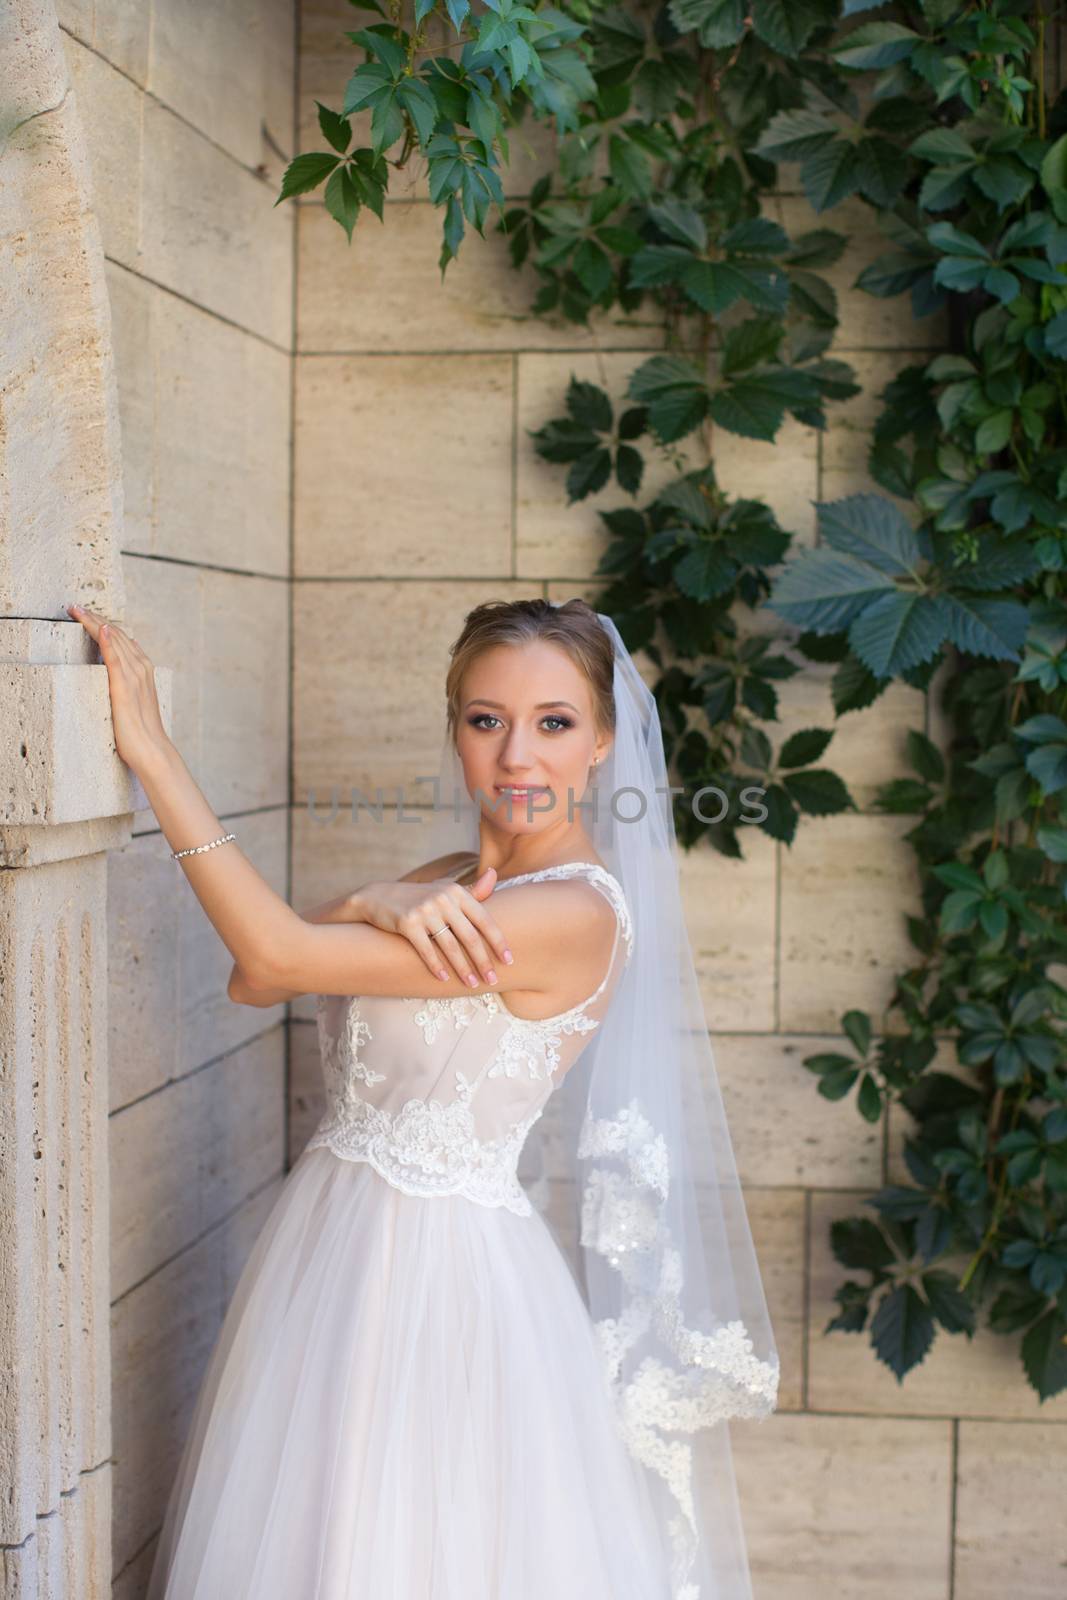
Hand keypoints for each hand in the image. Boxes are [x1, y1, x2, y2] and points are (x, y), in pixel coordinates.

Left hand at [66, 604, 169, 770]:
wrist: (151, 750)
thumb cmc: (141, 731)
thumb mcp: (133, 701)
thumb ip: (128, 681)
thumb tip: (120, 665)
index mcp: (143, 670)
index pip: (121, 639)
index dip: (102, 624)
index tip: (84, 614)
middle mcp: (141, 668)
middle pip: (116, 635)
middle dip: (95, 618)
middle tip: (74, 606)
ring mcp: (134, 677)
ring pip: (113, 641)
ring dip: (95, 622)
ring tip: (76, 610)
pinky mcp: (124, 688)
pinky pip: (115, 659)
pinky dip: (108, 642)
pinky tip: (100, 628)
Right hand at [352, 870, 512, 986]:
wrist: (378, 897)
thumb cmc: (418, 897)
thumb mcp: (444, 889)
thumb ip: (471, 889)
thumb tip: (494, 874)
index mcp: (456, 892)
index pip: (484, 920)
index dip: (498, 941)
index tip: (509, 960)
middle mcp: (443, 899)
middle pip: (470, 936)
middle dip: (483, 961)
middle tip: (493, 980)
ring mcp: (424, 911)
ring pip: (450, 946)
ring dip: (463, 969)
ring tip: (473, 984)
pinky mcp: (407, 923)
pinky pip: (426, 950)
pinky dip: (436, 966)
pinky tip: (444, 979)